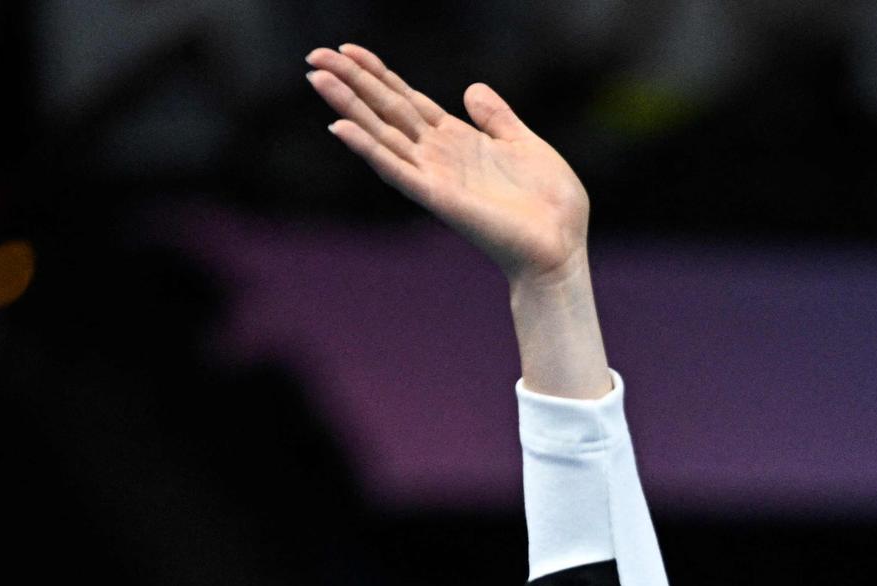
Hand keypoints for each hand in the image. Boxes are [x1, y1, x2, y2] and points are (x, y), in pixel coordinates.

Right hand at [305, 45, 587, 282]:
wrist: (561, 246)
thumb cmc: (550, 204)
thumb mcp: (525, 145)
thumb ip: (497, 118)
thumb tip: (472, 88)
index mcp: (458, 140)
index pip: (408, 100)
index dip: (379, 74)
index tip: (348, 49)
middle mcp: (439, 156)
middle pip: (386, 110)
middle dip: (352, 82)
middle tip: (315, 54)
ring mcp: (435, 176)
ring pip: (381, 134)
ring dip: (348, 107)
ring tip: (317, 78)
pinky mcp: (438, 198)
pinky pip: (396, 170)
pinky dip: (368, 149)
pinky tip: (341, 128)